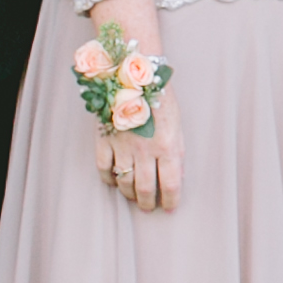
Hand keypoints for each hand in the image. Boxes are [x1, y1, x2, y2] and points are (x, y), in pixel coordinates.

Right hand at [95, 83, 182, 212]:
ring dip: (129, 194)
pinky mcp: (104, 141)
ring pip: (124, 182)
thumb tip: (178, 175)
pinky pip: (104, 169)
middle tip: (149, 207)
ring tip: (134, 196)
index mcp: (168, 147)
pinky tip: (114, 181)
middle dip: (148, 202)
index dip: (171, 200)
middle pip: (145, 188)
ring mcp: (122, 147)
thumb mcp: (177, 125)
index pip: (171, 184)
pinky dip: (108, 179)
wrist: (133, 75)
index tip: (170, 207)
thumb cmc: (160, 98)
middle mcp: (145, 151)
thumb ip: (177, 152)